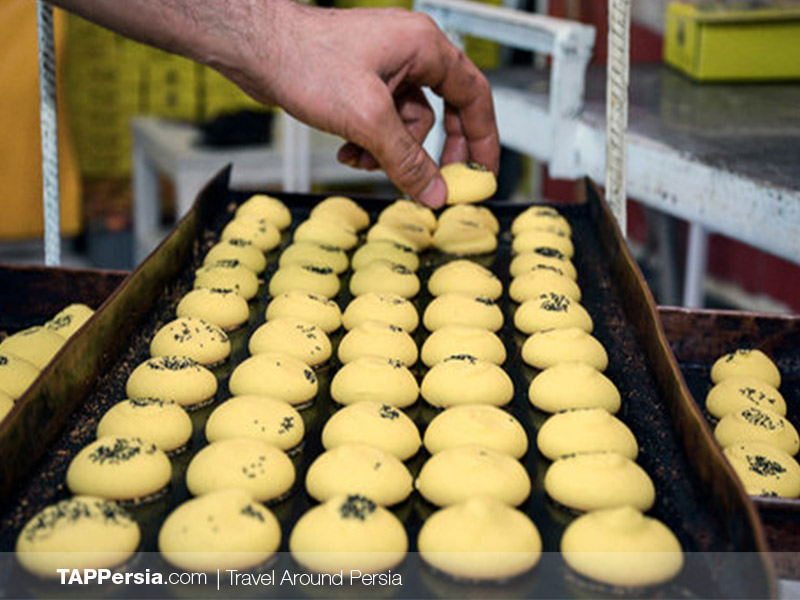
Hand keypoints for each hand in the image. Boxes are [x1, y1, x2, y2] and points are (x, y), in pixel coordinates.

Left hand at [227, 0, 499, 207]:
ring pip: (406, 123)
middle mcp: (410, 53)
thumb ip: (407, 160)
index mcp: (424, 47)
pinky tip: (346, 151)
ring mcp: (385, 67)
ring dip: (387, 151)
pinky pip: (381, 121)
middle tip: (433, 184)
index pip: (474, 95)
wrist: (256, 47)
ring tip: (359, 160)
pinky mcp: (361, 82)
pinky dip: (368, 142)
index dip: (484, 138)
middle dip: (430, 152)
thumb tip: (435, 193)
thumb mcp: (368, 120)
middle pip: (442, 112)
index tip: (485, 173)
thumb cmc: (308, 62)